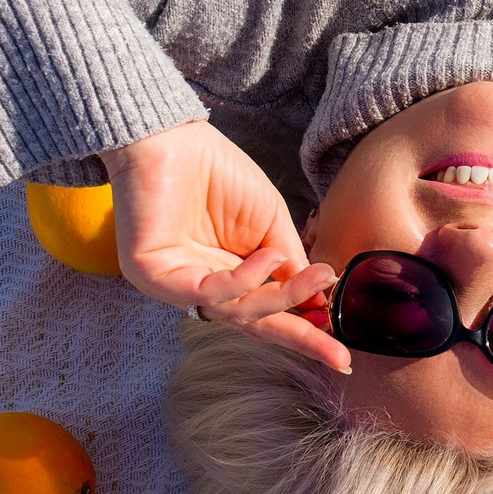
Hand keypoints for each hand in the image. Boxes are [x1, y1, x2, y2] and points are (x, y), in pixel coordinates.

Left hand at [99, 120, 348, 371]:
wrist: (172, 137)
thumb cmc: (218, 172)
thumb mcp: (270, 222)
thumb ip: (290, 263)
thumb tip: (317, 300)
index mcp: (228, 273)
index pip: (266, 312)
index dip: (304, 331)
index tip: (340, 351)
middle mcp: (201, 285)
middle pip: (253, 323)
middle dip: (298, 337)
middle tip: (338, 355)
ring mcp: (175, 284)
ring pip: (235, 311)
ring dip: (280, 298)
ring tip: (316, 275)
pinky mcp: (151, 275)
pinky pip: (206, 292)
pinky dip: (243, 279)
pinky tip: (268, 257)